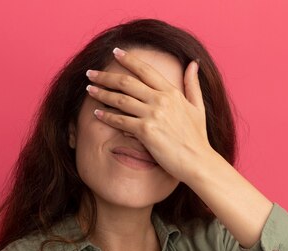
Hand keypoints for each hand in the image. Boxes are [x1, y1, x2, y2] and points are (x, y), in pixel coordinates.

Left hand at [85, 47, 215, 183]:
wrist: (197, 161)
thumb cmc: (197, 137)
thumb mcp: (198, 107)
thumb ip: (192, 84)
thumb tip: (193, 63)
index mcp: (172, 92)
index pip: (146, 70)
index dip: (128, 59)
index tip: (115, 52)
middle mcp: (161, 100)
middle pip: (127, 83)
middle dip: (106, 76)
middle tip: (91, 73)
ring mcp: (153, 115)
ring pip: (121, 100)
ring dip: (102, 94)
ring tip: (90, 89)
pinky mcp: (145, 132)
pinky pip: (121, 121)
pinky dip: (107, 116)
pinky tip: (97, 112)